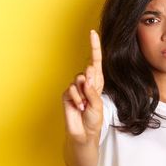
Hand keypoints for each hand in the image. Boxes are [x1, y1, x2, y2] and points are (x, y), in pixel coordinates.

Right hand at [62, 29, 104, 143]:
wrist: (84, 133)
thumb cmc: (94, 120)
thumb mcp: (98, 105)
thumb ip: (93, 90)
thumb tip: (86, 75)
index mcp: (97, 82)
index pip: (96, 62)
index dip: (95, 47)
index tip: (93, 33)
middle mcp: (86, 82)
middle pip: (87, 68)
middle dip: (90, 77)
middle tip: (90, 96)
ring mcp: (75, 88)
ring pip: (79, 80)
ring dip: (83, 94)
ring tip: (85, 106)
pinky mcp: (66, 94)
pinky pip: (71, 89)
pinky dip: (77, 99)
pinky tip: (79, 107)